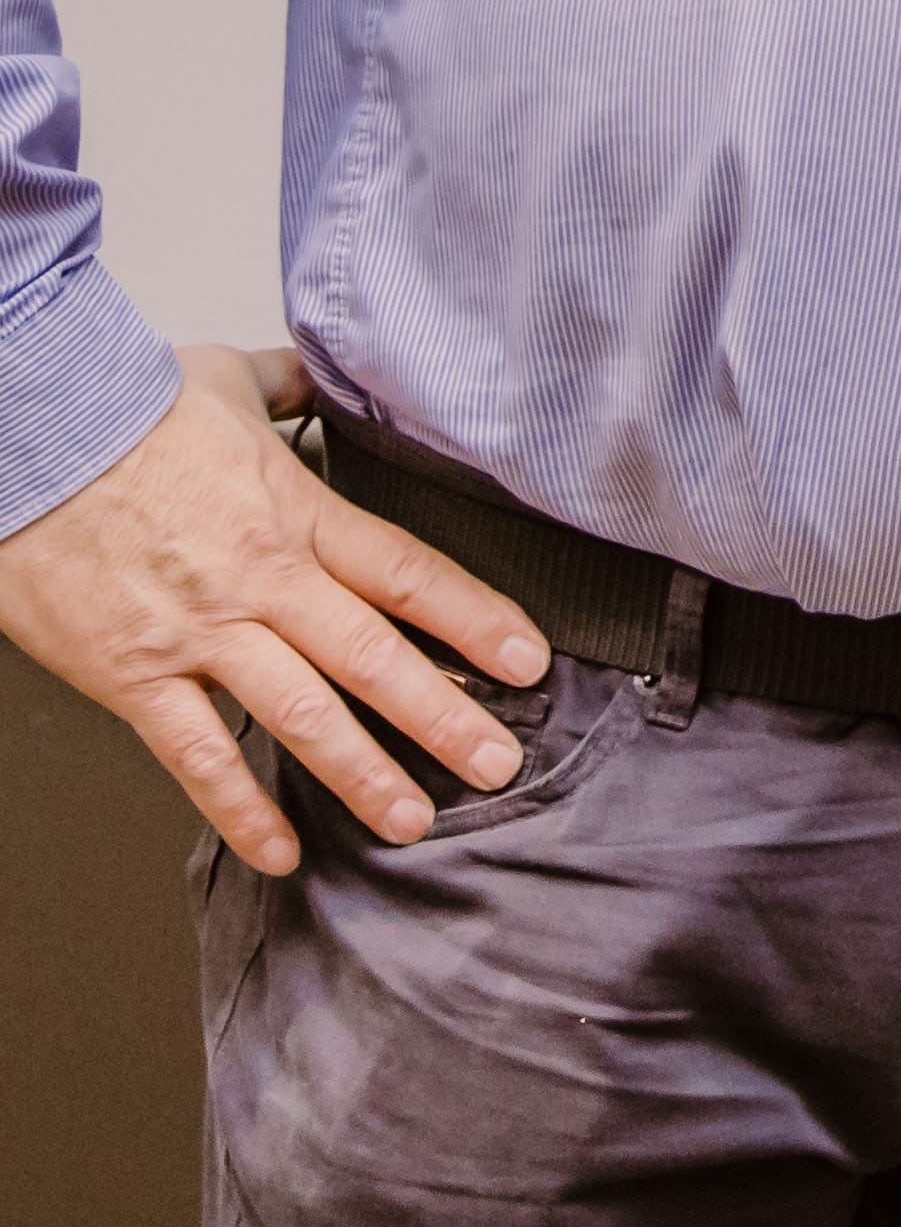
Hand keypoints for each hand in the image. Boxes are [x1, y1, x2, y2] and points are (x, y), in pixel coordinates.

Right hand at [0, 343, 552, 878]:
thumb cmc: (122, 409)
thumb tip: (312, 376)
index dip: (474, 618)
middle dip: (443, 715)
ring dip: (362, 772)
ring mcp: (201, 633)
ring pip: (300, 714)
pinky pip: (196, 756)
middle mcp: (260, 579)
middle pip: (372, 655)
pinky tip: (281, 849)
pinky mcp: (136, 675)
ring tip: (413, 818)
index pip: (406, 572)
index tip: (526, 658)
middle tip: (497, 761)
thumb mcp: (226, 380)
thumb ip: (284, 388)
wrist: (35, 437)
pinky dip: (239, 810)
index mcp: (293, 512)